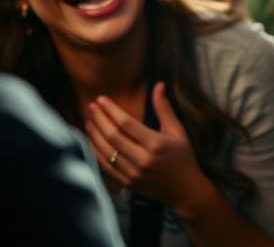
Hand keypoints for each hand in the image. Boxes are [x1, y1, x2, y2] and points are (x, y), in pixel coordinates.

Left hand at [86, 82, 212, 210]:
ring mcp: (132, 173)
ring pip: (106, 151)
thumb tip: (158, 85)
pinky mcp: (126, 183)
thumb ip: (164, 108)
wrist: (184, 189)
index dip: (111, 110)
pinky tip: (92, 141)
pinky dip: (95, 152)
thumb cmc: (183, 156)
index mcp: (155, 144)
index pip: (126, 123)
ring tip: (89, 120)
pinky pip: (105, 166)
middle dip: (99, 119)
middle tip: (91, 106)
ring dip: (94, 134)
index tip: (101, 99)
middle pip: (113, 136)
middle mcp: (142, 159)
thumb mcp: (178, 130)